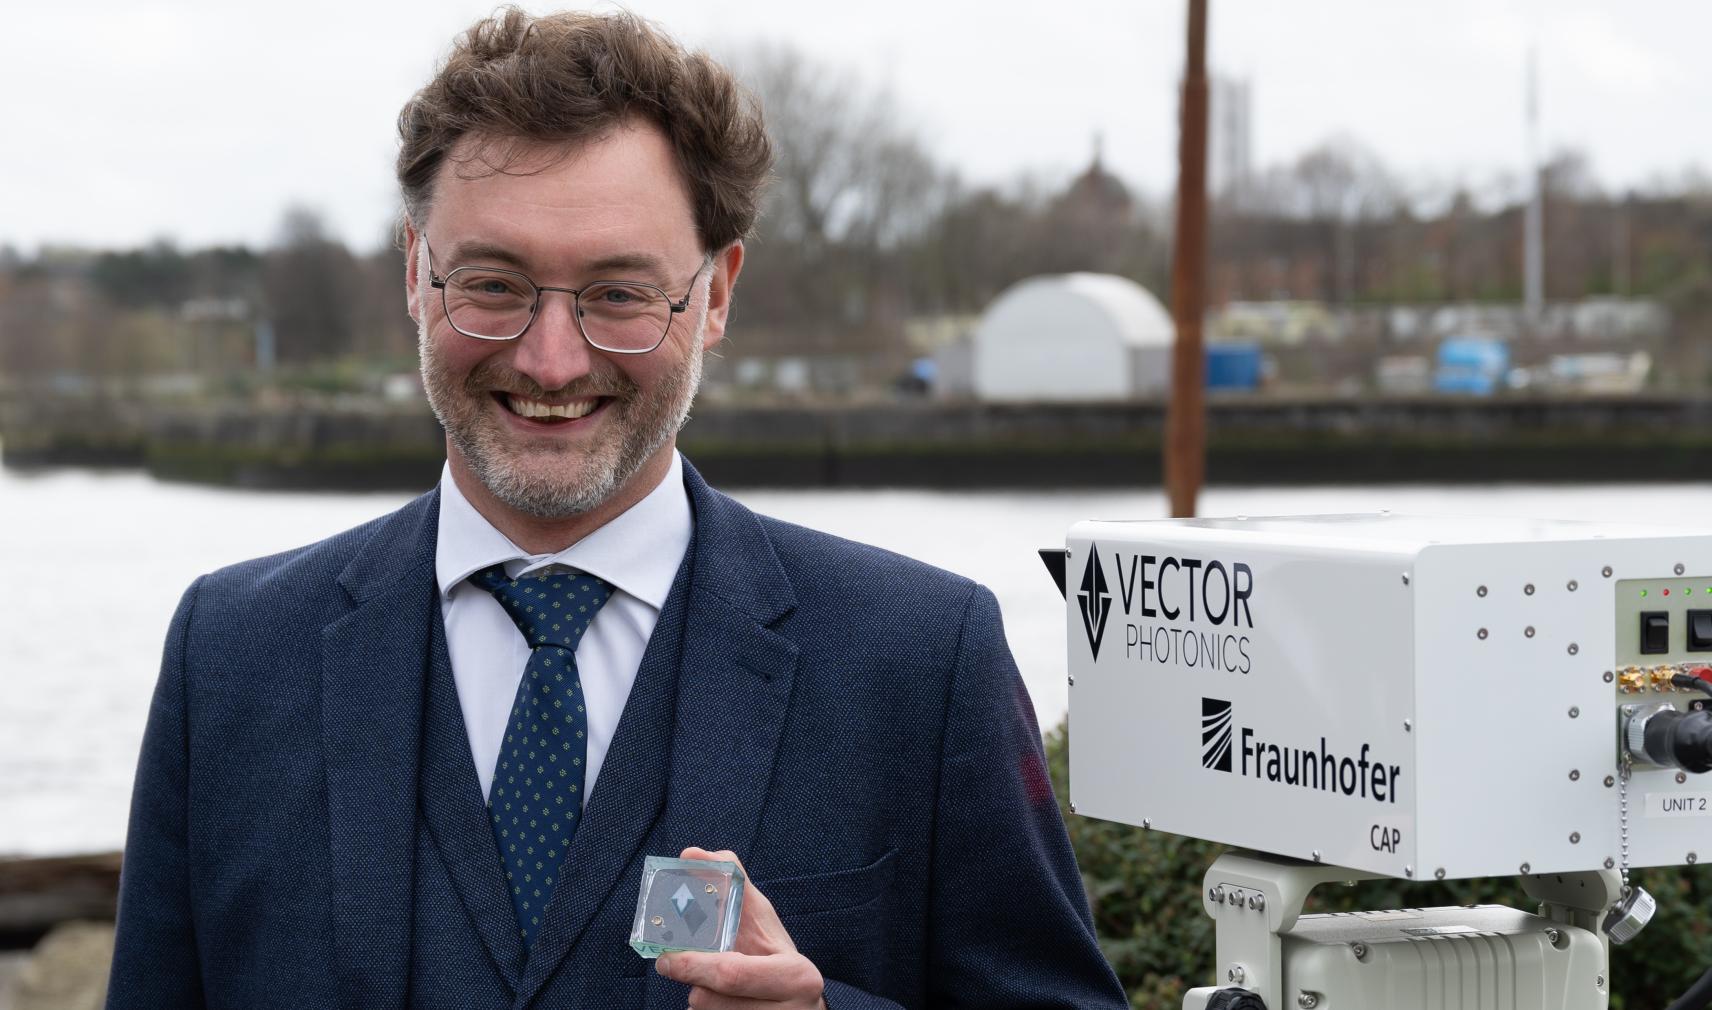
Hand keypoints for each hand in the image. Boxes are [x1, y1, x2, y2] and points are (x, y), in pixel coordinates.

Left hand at [653, 846, 826, 1009]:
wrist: (799, 1006)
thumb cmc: (774, 955)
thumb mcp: (761, 919)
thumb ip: (731, 885)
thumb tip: (691, 854)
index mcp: (796, 976)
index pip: (731, 974)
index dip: (693, 965)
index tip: (665, 958)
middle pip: (713, 1001)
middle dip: (691, 982)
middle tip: (670, 966)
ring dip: (700, 999)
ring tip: (711, 985)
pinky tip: (720, 1002)